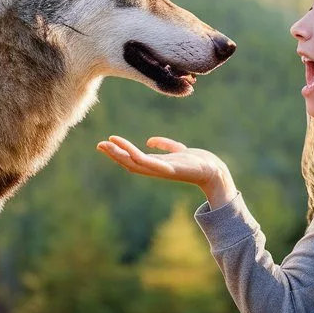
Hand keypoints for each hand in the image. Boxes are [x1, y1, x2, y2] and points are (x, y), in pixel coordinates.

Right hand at [96, 135, 235, 206]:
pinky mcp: (166, 169)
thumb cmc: (198, 162)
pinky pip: (145, 162)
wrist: (213, 171)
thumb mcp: (178, 150)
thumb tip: (150, 141)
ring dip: (119, 154)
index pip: (133, 160)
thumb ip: (165, 145)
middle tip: (99, 144)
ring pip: (133, 163)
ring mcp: (159, 171)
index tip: (107, 143)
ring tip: (106, 144)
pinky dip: (133, 154)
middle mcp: (155, 170)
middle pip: (129, 163)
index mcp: (156, 165)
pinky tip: (125, 147)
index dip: (119, 153)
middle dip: (114, 154)